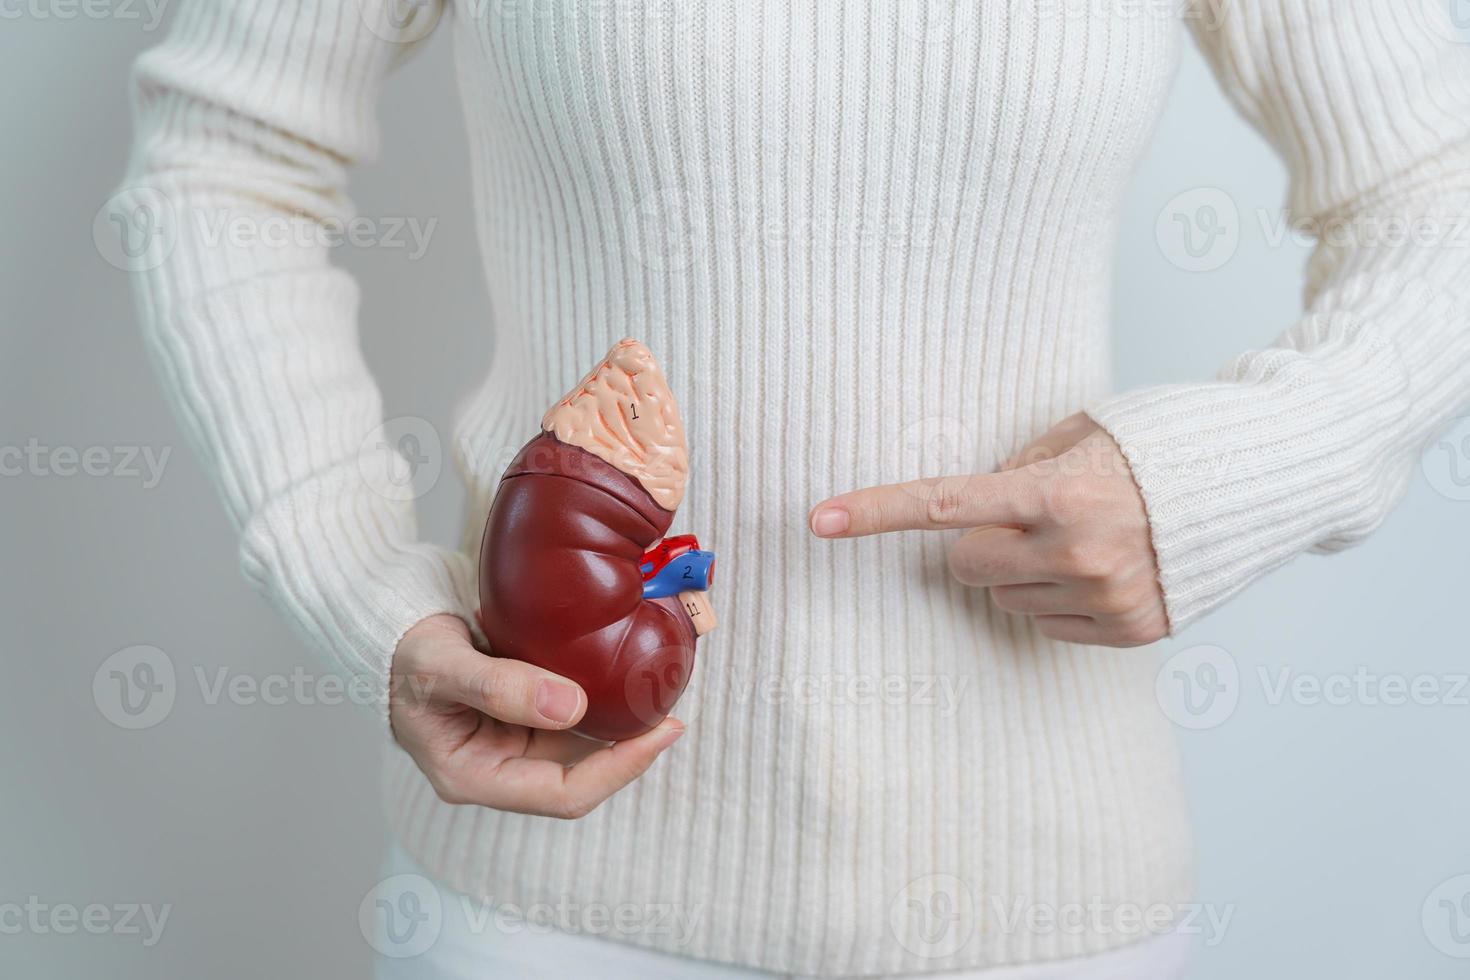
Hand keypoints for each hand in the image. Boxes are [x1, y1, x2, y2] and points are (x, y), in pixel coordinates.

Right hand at [389, 614, 684, 817]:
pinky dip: (599, 699)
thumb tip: (572, 707)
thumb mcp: (441, 664)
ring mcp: (509, 744)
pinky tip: (622, 674)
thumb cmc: (401, 650)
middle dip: (629, 748)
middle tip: (672, 708)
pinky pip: (570, 717)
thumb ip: (501, 686)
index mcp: (472, 777)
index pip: (564, 795)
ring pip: (579, 746)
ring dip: (618, 723)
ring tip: (655, 691)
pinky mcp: (520, 717)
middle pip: (580, 775)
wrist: (388, 626)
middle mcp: (496, 769)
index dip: (619, 768)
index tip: (662, 731)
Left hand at [808, 413, 1168, 646]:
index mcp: (1056, 492)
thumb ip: (1020, 466)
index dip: (877, 511)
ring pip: (1004, 598)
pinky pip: (1047, 625)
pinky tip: (1103, 570)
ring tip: (1082, 539)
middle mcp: (1076, 552)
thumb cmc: (1160, 444)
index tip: (820, 519)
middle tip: (1027, 519)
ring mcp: (1104, 597)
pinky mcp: (1130, 631)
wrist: (1259, 482)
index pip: (944, 505)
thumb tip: (976, 506)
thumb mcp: (1083, 431)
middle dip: (980, 543)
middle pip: (965, 565)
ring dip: (1024, 571)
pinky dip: (1060, 600)